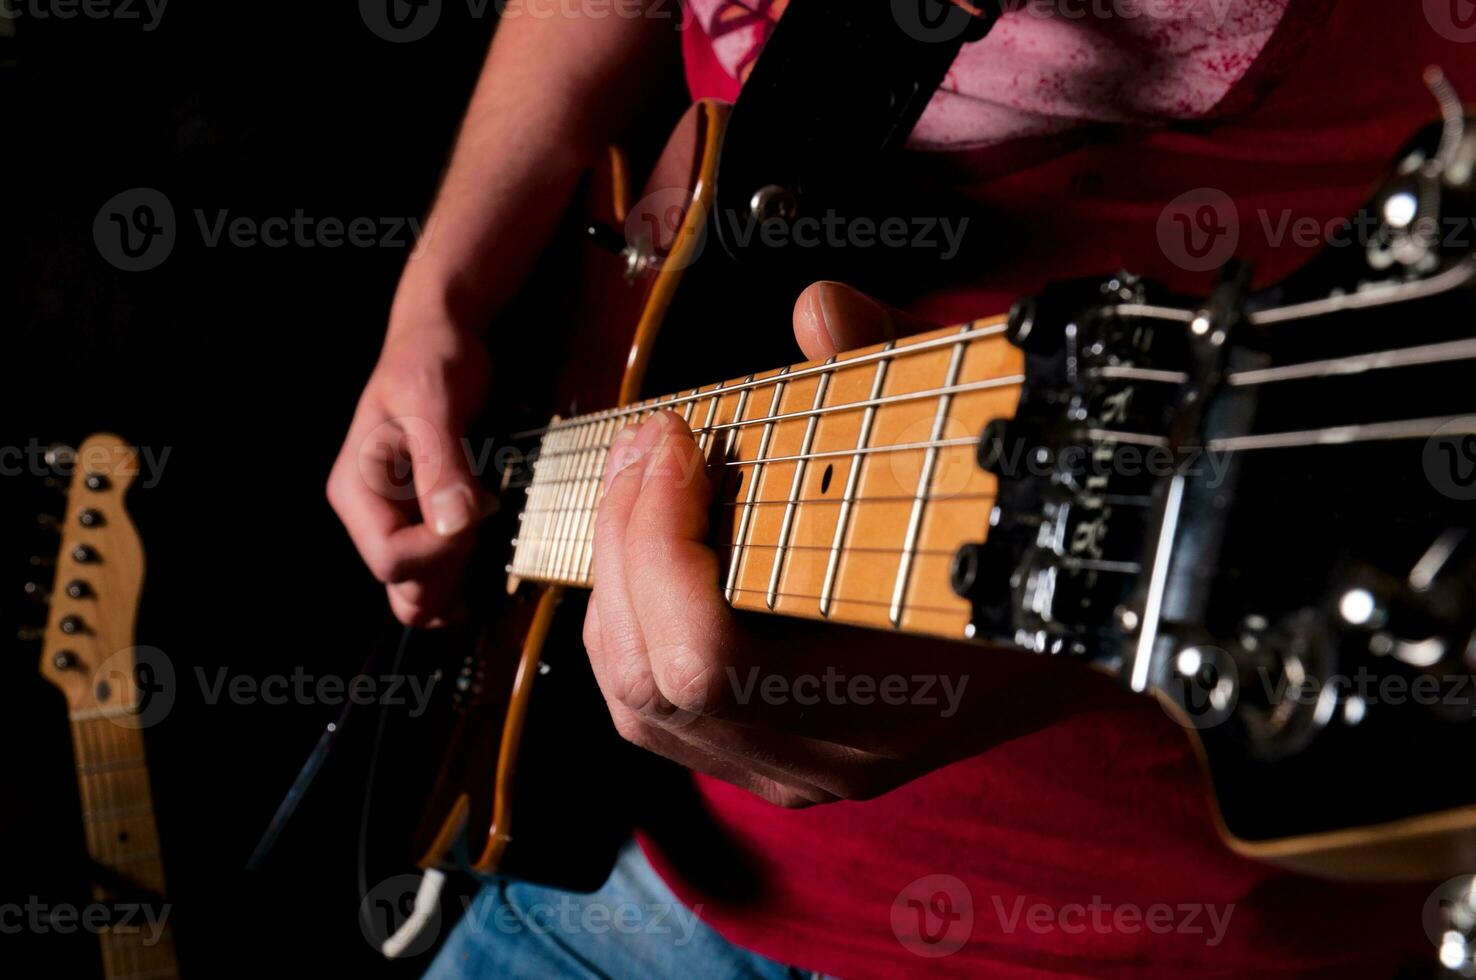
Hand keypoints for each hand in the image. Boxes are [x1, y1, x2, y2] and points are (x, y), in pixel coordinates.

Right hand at [327, 312, 491, 626]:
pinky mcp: (419, 522)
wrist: (439, 341)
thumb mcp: (433, 401)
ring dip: (456, 583)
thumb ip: (441, 462)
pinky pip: (432, 576)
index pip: (391, 559)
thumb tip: (454, 523)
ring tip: (489, 545)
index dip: (440, 552)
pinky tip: (484, 564)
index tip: (479, 508)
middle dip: (451, 573)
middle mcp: (369, 515)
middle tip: (487, 523)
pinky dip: (459, 579)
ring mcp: (394, 522)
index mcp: (356, 490)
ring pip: (416, 592)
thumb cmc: (430, 361)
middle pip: (403, 586)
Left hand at [582, 283, 1089, 805]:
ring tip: (644, 479)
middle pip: (653, 679)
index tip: (678, 437)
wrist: (1078, 620)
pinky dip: (632, 619)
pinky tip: (658, 545)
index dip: (660, 545)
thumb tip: (818, 309)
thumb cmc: (1024, 522)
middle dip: (626, 543)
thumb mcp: (976, 433)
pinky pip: (654, 707)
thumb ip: (896, 368)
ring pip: (638, 698)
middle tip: (649, 441)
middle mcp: (835, 756)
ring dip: (620, 579)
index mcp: (895, 697)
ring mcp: (800, 769)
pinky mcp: (772, 755)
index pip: (709, 662)